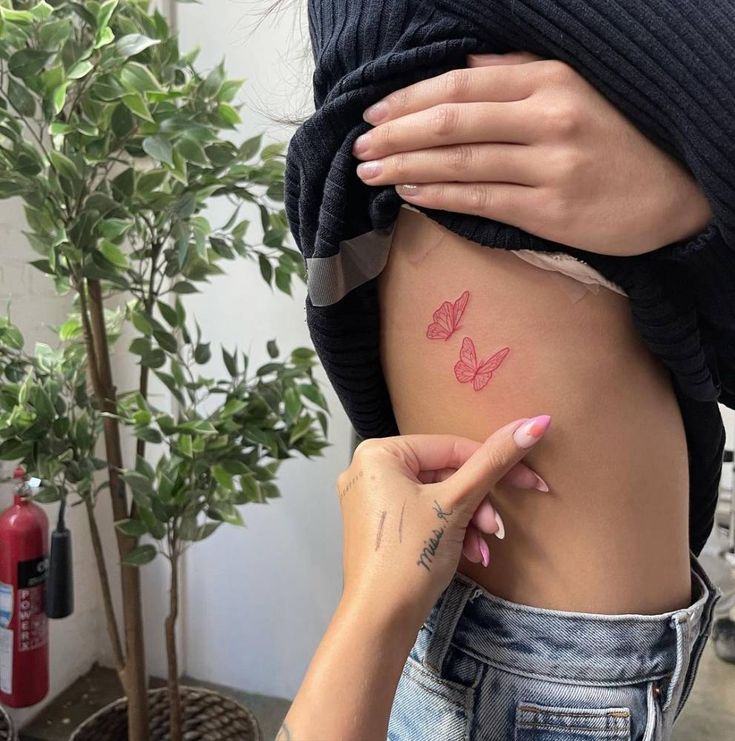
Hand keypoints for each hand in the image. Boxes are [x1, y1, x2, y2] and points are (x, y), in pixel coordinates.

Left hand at [337, 415, 550, 627]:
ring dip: (468, 520)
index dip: (494, 464)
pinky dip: (449, 530)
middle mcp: (369, 470)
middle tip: (497, 528)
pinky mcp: (379, 525)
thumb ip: (494, 461)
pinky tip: (469, 554)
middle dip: (477, 502)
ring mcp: (371, 499)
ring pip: (437, 497)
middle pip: (443, 473)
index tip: (533, 481)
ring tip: (483, 546)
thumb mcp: (456, 504)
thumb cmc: (411, 556)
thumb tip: (536, 422)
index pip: (449, 447)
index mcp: (379, 454)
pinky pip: (422, 514)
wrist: (380, 622)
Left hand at [353, 53, 711, 255]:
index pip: (461, 87)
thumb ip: (520, 76)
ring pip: (460, 164)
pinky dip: (439, 197)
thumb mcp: (577, 92)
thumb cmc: (616, 143)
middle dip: (397, 134)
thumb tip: (465, 71)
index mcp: (551, 81)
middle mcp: (549, 118)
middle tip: (361, 148)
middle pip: (452, 123)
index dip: (409, 100)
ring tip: (372, 173)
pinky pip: (480, 201)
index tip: (373, 113)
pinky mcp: (550, 212)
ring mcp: (550, 167)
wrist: (673, 197)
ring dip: (407, 167)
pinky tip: (409, 195)